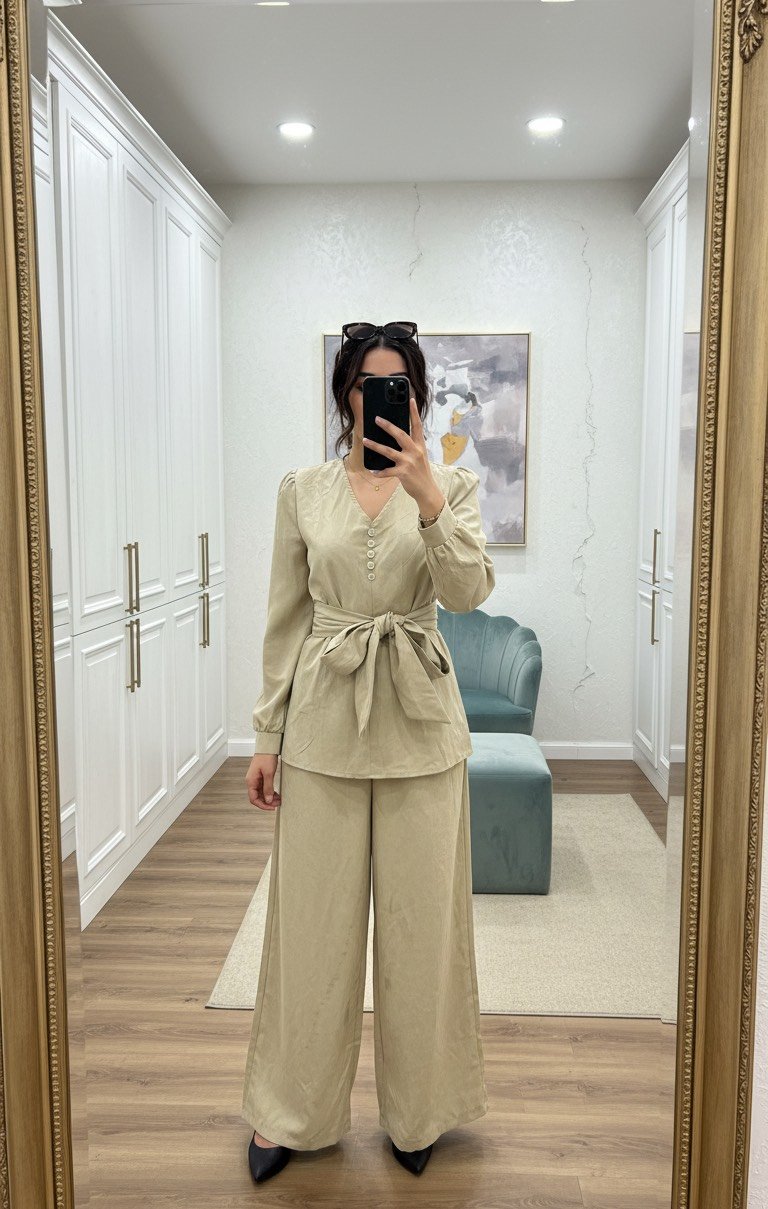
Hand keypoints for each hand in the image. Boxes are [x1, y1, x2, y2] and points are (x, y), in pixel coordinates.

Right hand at [246, 754, 280, 810]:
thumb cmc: (266, 757)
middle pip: (258, 797)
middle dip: (267, 802)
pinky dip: (270, 792)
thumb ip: (268, 788)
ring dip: (269, 798)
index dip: (262, 805)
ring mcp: (256, 779)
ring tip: (279, 799)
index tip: (272, 807)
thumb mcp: (268, 774)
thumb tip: (268, 800)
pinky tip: (276, 794)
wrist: (267, 746)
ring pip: (262, 793)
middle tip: (278, 803)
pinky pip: (264, 788)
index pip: (253, 799)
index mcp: (251, 781)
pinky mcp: (261, 777)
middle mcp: (252, 781)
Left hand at [361, 397, 445, 515]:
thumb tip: (394, 437)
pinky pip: (387, 471)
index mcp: (420, 446)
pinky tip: (372, 470)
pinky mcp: (403, 473)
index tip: (410, 400)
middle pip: (400, 435)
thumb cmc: (421, 472)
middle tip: (376, 419)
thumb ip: (410, 447)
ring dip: (375, 445)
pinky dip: (379, 471)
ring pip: (389, 451)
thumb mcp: (419, 456)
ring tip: (365, 440)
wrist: (427, 490)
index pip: (417, 426)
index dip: (414, 412)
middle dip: (388, 426)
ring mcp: (409, 462)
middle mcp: (415, 452)